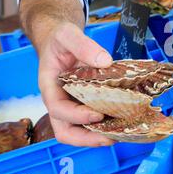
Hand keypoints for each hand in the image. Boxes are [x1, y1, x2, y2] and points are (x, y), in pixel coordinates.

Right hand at [38, 22, 114, 146]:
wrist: (59, 40)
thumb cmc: (59, 39)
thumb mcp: (68, 35)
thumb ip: (83, 46)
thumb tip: (104, 62)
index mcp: (50, 86)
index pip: (58, 109)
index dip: (77, 115)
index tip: (98, 114)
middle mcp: (59, 100)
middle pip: (65, 130)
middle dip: (86, 139)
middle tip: (110, 138)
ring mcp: (71, 104)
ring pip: (78, 130)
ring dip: (97, 137)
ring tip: (120, 134)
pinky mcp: (84, 103)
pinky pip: (91, 120)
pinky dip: (105, 125)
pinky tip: (123, 122)